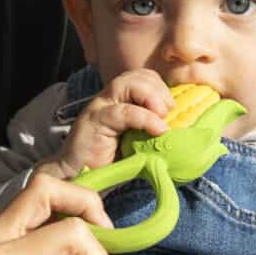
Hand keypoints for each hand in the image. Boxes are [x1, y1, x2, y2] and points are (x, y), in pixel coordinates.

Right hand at [47, 69, 171, 178]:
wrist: (75, 178)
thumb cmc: (107, 164)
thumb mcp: (136, 143)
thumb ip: (151, 132)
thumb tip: (179, 132)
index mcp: (118, 101)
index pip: (142, 77)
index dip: (161, 87)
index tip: (173, 109)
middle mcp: (107, 99)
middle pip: (136, 75)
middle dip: (159, 90)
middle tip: (169, 112)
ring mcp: (99, 107)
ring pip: (126, 84)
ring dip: (152, 97)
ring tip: (163, 118)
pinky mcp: (94, 121)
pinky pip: (123, 111)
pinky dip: (145, 118)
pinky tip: (158, 130)